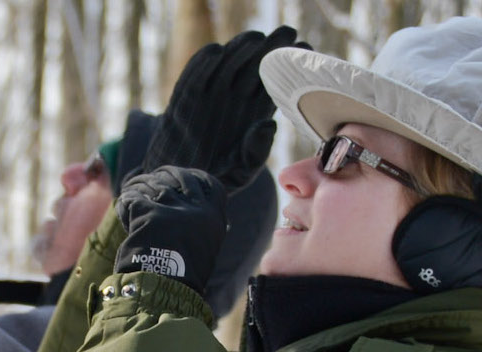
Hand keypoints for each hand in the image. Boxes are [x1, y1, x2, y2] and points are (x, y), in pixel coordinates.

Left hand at [115, 167, 228, 296]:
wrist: (166, 295)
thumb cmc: (182, 278)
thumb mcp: (202, 248)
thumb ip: (199, 226)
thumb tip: (190, 206)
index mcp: (214, 218)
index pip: (209, 183)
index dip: (192, 176)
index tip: (178, 177)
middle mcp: (198, 210)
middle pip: (179, 177)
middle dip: (163, 175)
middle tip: (149, 180)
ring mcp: (174, 210)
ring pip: (154, 185)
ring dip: (140, 186)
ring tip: (132, 190)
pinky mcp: (150, 214)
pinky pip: (134, 197)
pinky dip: (127, 200)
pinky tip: (124, 206)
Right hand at [141, 25, 305, 188]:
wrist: (177, 189)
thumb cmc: (215, 181)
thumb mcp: (241, 172)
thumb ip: (255, 153)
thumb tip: (267, 125)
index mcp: (254, 116)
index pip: (274, 85)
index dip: (288, 67)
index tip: (304, 50)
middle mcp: (233, 102)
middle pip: (253, 68)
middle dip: (270, 48)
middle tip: (286, 32)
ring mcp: (208, 99)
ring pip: (226, 67)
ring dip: (240, 50)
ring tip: (254, 38)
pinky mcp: (182, 102)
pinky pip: (193, 78)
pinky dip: (201, 64)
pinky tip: (215, 51)